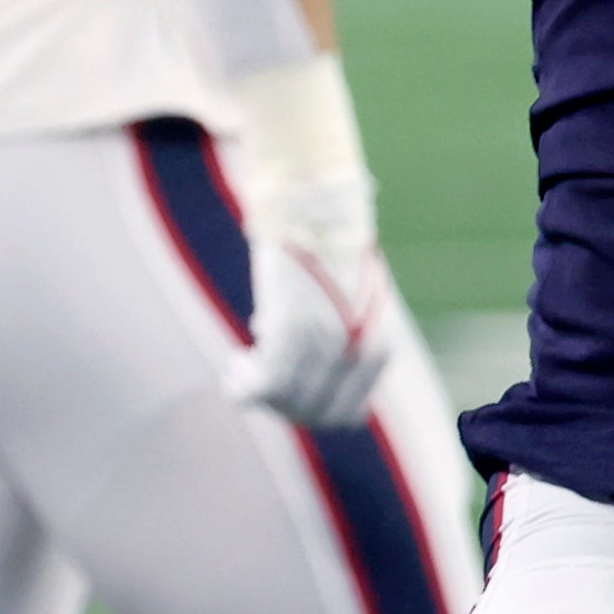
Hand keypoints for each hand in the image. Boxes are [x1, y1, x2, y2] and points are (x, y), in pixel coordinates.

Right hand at [226, 169, 400, 428]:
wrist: (315, 199)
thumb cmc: (326, 244)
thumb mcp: (345, 299)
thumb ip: (333, 336)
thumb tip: (288, 358)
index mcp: (378, 344)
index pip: (348, 412)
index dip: (314, 409)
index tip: (290, 394)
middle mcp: (358, 350)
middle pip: (315, 413)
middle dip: (283, 405)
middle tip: (258, 381)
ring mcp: (326, 342)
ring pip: (285, 402)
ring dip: (259, 393)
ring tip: (241, 364)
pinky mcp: (292, 329)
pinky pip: (263, 385)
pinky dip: (243, 386)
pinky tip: (234, 366)